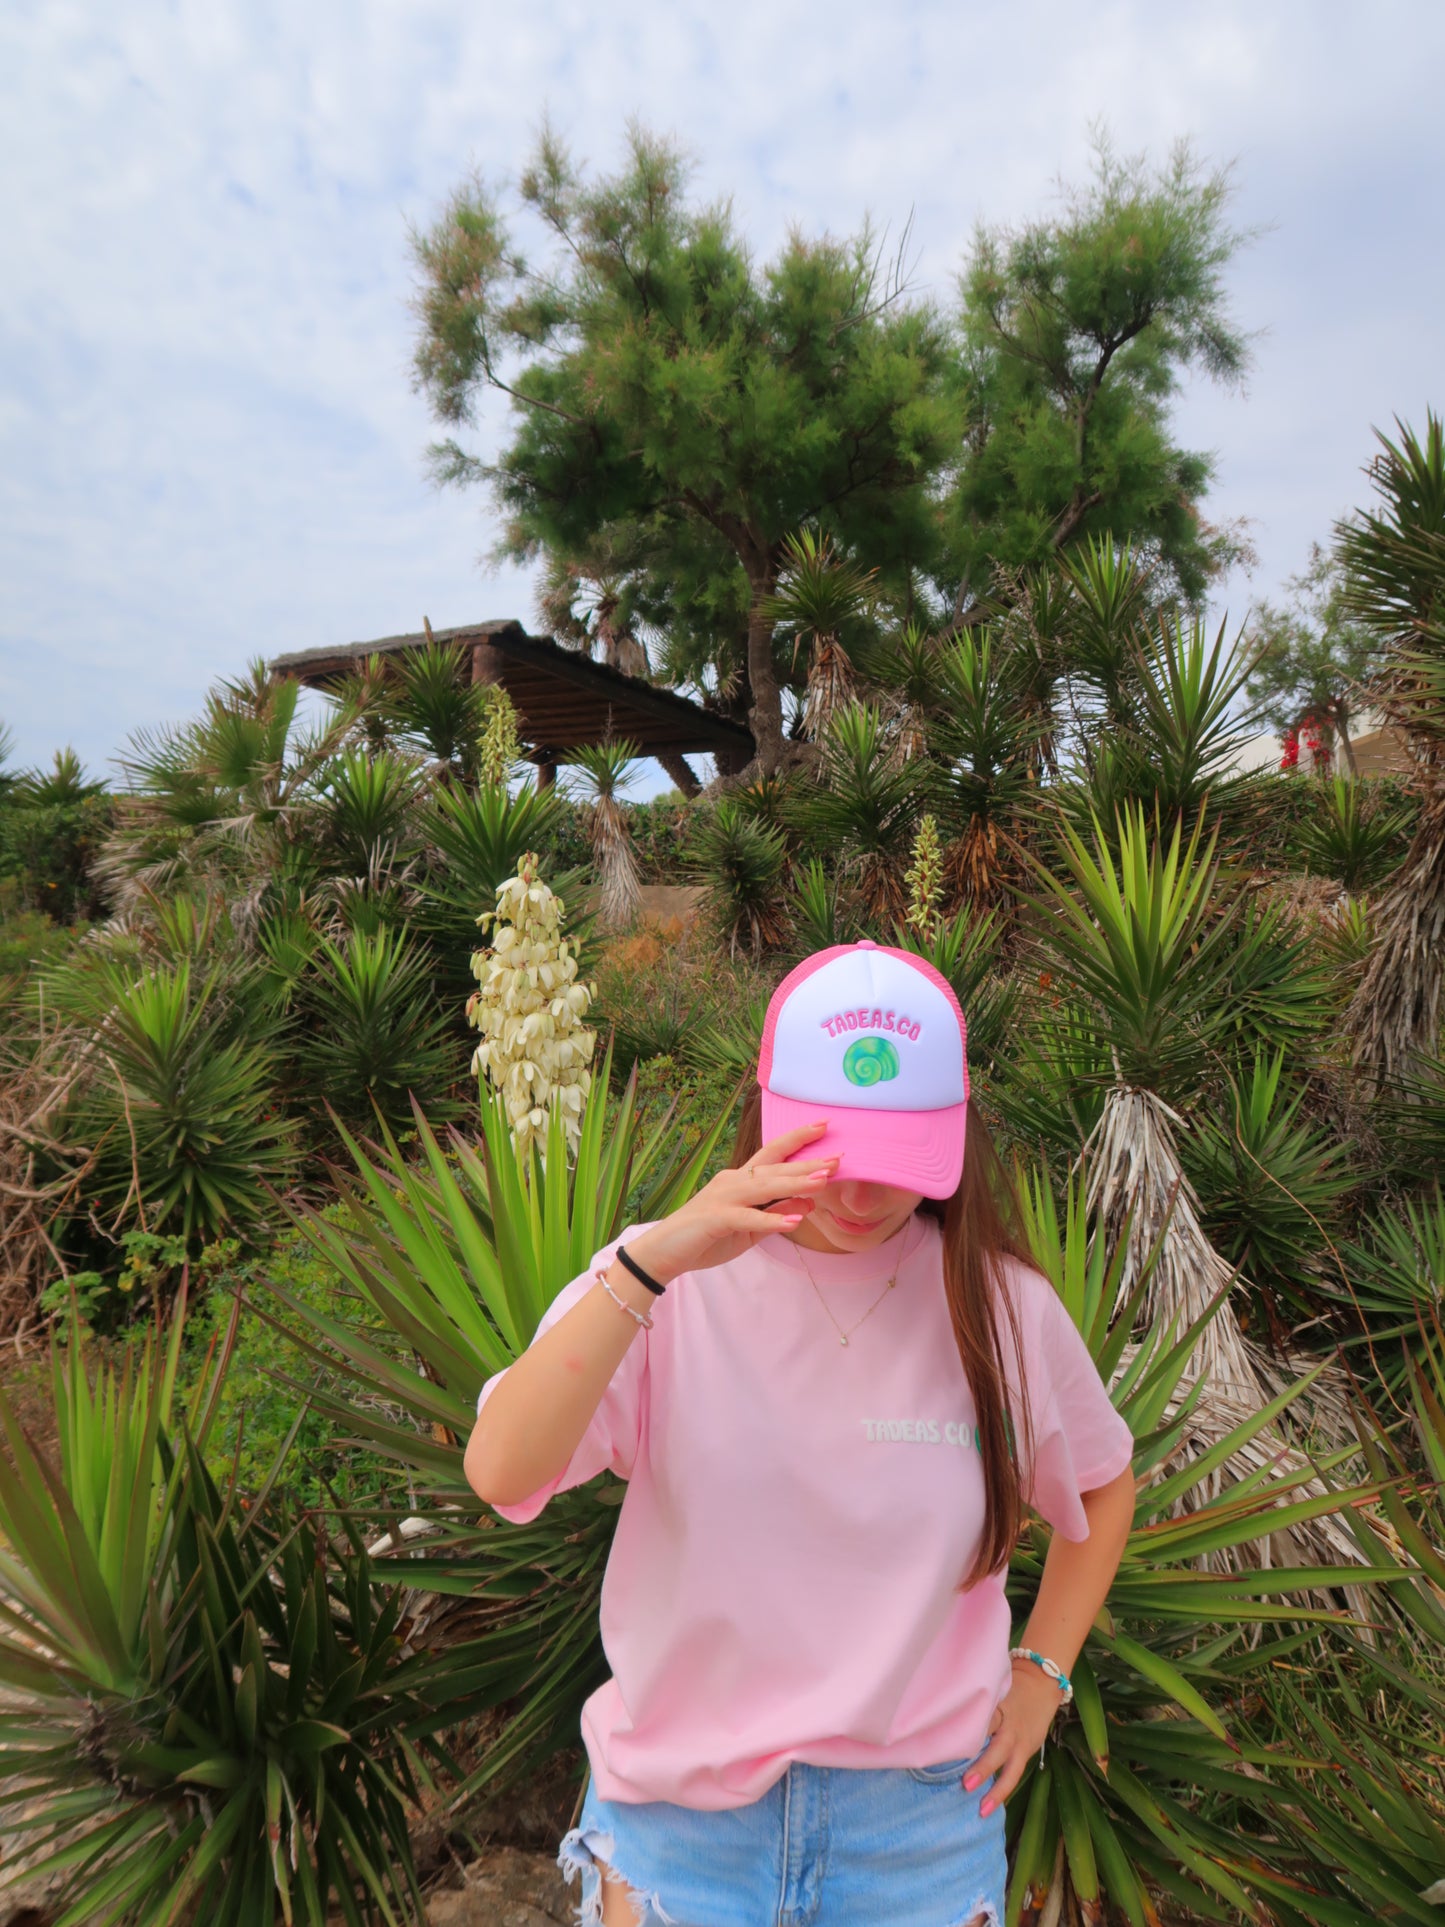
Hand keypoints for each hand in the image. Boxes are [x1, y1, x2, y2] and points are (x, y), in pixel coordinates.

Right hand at [625, 1124, 837, 1286]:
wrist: (663, 1252)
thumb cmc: (706, 1237)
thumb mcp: (750, 1229)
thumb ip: (775, 1214)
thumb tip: (808, 1204)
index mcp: (740, 1180)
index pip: (773, 1155)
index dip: (797, 1140)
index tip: (823, 1127)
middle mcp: (732, 1181)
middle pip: (774, 1168)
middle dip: (807, 1163)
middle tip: (837, 1158)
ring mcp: (723, 1198)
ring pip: (764, 1187)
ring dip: (794, 1184)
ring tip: (822, 1182)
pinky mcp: (716, 1219)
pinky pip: (748, 1218)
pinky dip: (771, 1220)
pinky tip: (793, 1222)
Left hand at [962, 1664, 1067, 1817]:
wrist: (1041, 1683)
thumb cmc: (1007, 1686)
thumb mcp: (993, 1689)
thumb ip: (976, 1705)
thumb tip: (943, 1718)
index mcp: (1000, 1707)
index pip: (986, 1720)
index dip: (972, 1734)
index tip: (952, 1747)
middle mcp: (1012, 1727)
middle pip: (999, 1749)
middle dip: (984, 1768)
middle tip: (966, 1784)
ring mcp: (1022, 1742)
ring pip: (1012, 1769)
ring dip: (998, 1790)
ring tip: (983, 1809)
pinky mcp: (1028, 1752)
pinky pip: (1016, 1773)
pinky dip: (1004, 1788)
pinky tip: (991, 1804)